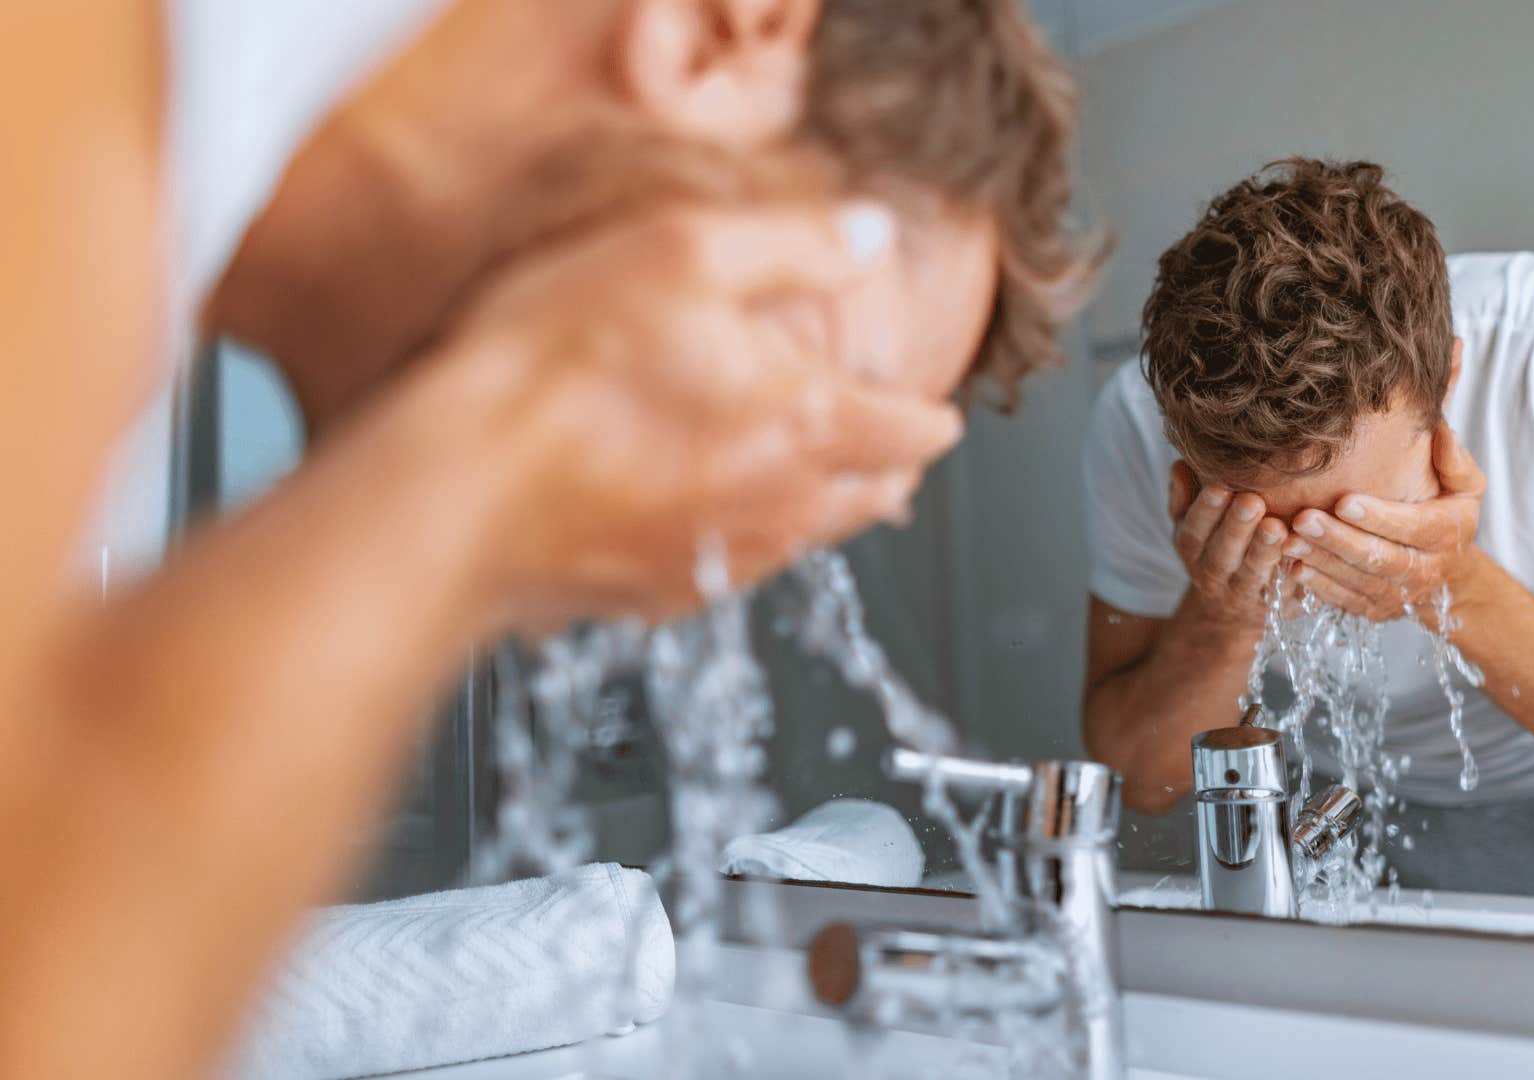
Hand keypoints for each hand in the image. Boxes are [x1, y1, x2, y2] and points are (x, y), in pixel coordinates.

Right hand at [425, 198, 964, 624]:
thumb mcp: (682, 252)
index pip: (909, 431)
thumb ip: (794, 243)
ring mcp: (719, 560)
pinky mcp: (657, 596)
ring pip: (810, 543)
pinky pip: (733, 572)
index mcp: (802, 420)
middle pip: (871, 499)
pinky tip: (725, 528)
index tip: (941, 416)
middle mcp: (778, 503)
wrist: (460, 488)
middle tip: (897, 460)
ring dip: (829, 513)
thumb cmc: (557, 365)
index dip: (933, 419)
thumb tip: (870, 235)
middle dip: (891, 473)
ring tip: (833, 495)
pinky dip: (749, 545)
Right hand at [1167, 460, 1290, 629]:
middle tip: (1252, 502)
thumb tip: (1180, 465)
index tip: (1219, 487)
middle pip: (1223, 554)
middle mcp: (1214, 574)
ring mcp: (1244, 593)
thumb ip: (1184, 497)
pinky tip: (1305, 553)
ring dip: (1265, 551)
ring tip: (1277, 527)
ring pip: (1253, 574)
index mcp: (1193, 550)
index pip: (1194, 531)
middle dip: (1237, 528)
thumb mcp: (1192, 524)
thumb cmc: (1215, 547)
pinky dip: (1295, 576)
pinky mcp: (1275, 607)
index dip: (1205, 510)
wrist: (1231, 609)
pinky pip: (1286, 593)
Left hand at [1282, 424, 1485, 623]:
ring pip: (1356, 580)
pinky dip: (1319, 587)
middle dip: (1338, 539)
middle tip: (1303, 519)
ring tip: (1289, 542)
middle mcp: (1424, 570)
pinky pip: (1345, 600)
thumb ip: (1455, 463)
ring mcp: (1399, 594)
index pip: (1411, 526)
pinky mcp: (1377, 609)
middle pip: (1378, 557)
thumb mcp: (1464, 487)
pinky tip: (1293, 568)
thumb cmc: (1448, 514)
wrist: (1451, 573)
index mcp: (1445, 534)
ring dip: (1321, 562)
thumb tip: (1443, 433)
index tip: (1343, 501)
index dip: (1377, 517)